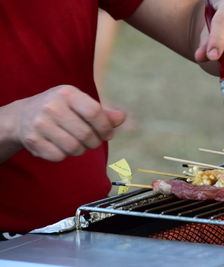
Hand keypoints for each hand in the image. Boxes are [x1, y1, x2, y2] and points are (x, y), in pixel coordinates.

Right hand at [9, 85, 124, 161]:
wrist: (22, 116)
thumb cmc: (61, 109)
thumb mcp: (80, 104)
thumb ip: (102, 112)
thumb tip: (122, 117)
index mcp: (67, 93)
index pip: (94, 112)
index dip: (105, 127)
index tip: (108, 134)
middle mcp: (51, 106)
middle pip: (86, 134)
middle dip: (94, 142)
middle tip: (93, 141)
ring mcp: (40, 123)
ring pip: (73, 147)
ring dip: (81, 150)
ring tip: (77, 143)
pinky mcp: (32, 140)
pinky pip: (59, 156)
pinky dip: (65, 155)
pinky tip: (61, 147)